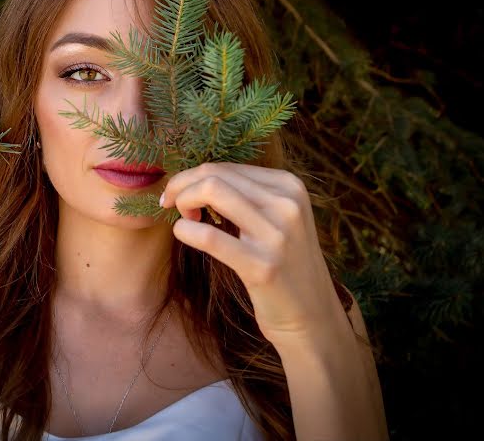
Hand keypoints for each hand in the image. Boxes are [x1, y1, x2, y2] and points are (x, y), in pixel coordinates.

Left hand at [160, 161, 349, 350]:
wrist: (311, 316)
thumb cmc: (283, 263)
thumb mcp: (277, 218)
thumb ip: (245, 195)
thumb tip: (195, 177)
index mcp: (289, 186)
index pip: (226, 167)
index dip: (193, 177)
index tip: (180, 195)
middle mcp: (287, 203)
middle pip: (214, 175)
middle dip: (182, 186)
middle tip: (171, 205)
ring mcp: (277, 234)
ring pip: (211, 191)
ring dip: (183, 201)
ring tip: (184, 219)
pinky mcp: (262, 266)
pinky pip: (209, 236)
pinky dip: (185, 230)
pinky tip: (183, 234)